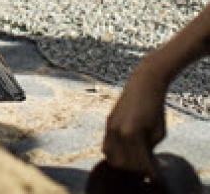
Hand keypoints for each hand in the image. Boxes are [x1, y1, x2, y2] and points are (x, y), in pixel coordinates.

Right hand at [102, 63, 166, 178]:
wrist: (142, 86)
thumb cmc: (154, 108)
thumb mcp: (158, 133)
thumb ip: (149, 150)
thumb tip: (145, 165)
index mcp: (131, 134)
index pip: (139, 164)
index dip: (149, 174)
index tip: (156, 178)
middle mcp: (116, 131)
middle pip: (123, 164)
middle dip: (135, 170)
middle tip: (146, 171)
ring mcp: (109, 126)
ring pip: (110, 156)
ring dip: (123, 163)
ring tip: (135, 162)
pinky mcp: (108, 123)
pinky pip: (106, 145)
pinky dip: (115, 153)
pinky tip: (127, 153)